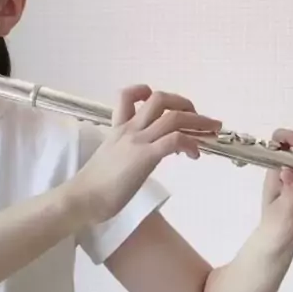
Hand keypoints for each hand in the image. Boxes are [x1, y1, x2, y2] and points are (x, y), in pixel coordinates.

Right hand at [67, 85, 221, 224]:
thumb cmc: (92, 186)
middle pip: (159, 98)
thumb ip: (125, 151)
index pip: (127, 95)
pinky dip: (191, 143)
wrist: (81, 200)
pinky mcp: (145, 156)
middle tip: (199, 117)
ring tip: (212, 131)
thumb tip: (141, 158)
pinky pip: (175, 139)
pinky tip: (194, 154)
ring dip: (198, 121)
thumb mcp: (109, 159)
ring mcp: (138, 140)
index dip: (146, 91)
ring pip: (173, 117)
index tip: (164, 104)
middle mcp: (129, 128)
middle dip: (184, 103)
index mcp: (118, 128)